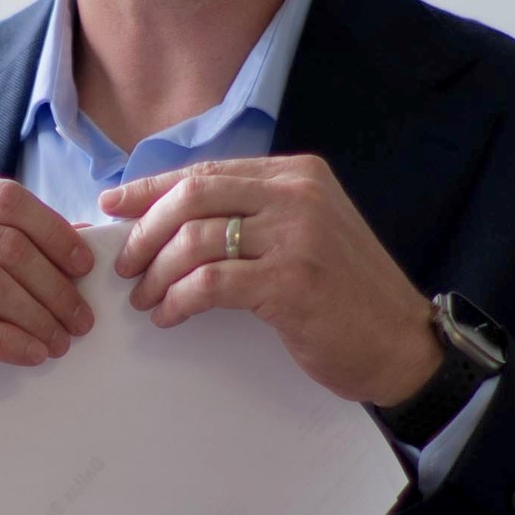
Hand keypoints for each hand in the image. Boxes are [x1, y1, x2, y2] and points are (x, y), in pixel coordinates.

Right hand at [0, 174, 101, 462]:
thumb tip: (79, 239)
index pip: (5, 198)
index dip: (53, 232)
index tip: (84, 266)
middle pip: (5, 244)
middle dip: (54, 284)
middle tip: (79, 317)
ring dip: (37, 316)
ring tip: (60, 340)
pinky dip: (7, 341)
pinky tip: (30, 354)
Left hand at [104, 155, 445, 407]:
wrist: (401, 343)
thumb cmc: (347, 294)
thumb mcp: (307, 233)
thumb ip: (256, 216)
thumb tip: (174, 219)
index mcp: (298, 175)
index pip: (208, 171)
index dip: (152, 188)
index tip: (114, 205)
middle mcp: (296, 195)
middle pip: (193, 195)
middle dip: (146, 231)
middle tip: (127, 265)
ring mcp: (295, 237)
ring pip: (194, 240)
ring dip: (156, 273)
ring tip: (146, 299)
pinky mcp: (289, 282)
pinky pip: (209, 283)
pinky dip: (177, 300)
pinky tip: (169, 315)